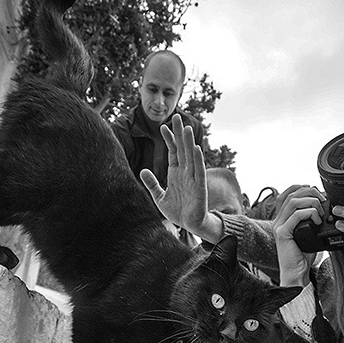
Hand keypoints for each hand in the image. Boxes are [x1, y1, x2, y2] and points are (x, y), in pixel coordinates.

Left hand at [140, 115, 221, 240]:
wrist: (189, 225)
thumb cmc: (177, 211)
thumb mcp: (159, 197)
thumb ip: (152, 184)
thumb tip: (143, 171)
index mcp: (176, 173)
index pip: (173, 151)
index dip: (169, 139)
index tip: (163, 126)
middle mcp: (185, 172)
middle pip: (183, 148)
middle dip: (180, 133)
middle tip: (177, 116)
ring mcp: (193, 178)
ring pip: (191, 156)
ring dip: (189, 142)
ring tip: (187, 128)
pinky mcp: (200, 187)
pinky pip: (199, 171)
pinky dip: (198, 160)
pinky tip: (196, 148)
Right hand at [272, 185, 326, 286]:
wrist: (296, 273)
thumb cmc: (304, 255)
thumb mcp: (310, 232)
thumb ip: (313, 219)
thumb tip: (326, 206)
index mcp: (283, 218)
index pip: (287, 193)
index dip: (302, 187)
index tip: (316, 192)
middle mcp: (278, 220)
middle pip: (291, 194)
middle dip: (310, 193)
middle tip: (323, 201)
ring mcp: (279, 226)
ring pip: (293, 202)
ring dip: (311, 203)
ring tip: (321, 213)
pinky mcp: (282, 233)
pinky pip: (296, 215)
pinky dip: (310, 214)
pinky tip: (317, 222)